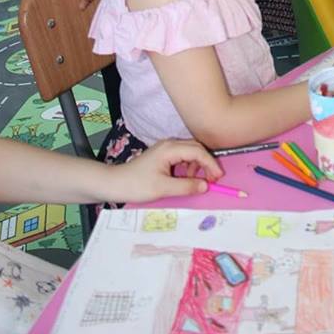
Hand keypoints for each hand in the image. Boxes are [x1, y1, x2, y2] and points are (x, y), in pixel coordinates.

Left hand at [104, 139, 222, 202]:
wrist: (114, 183)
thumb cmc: (136, 185)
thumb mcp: (163, 188)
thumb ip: (186, 186)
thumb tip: (205, 186)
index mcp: (170, 149)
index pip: (198, 151)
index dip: (210, 164)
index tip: (218, 177)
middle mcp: (170, 144)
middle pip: (196, 148)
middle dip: (206, 163)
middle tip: (213, 179)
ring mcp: (166, 149)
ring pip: (190, 152)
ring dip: (198, 165)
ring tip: (198, 181)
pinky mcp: (163, 155)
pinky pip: (182, 156)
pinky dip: (189, 166)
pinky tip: (186, 178)